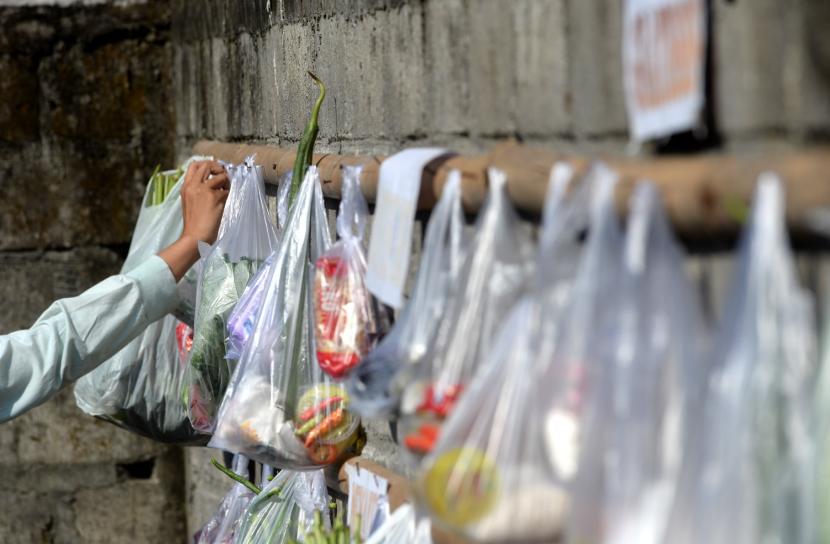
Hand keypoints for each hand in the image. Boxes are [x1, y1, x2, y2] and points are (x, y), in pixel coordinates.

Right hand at [158, 160, 229, 280]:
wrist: (195, 236)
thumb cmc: (194, 223)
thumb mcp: (191, 202)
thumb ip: (198, 190)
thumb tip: (215, 182)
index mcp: (186, 187)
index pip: (194, 165)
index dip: (207, 163)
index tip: (215, 169)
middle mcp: (193, 185)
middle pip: (207, 165)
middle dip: (219, 167)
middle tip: (224, 175)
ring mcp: (203, 190)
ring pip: (220, 176)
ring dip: (226, 181)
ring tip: (226, 190)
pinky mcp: (214, 197)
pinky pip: (226, 190)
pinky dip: (228, 194)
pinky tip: (225, 202)